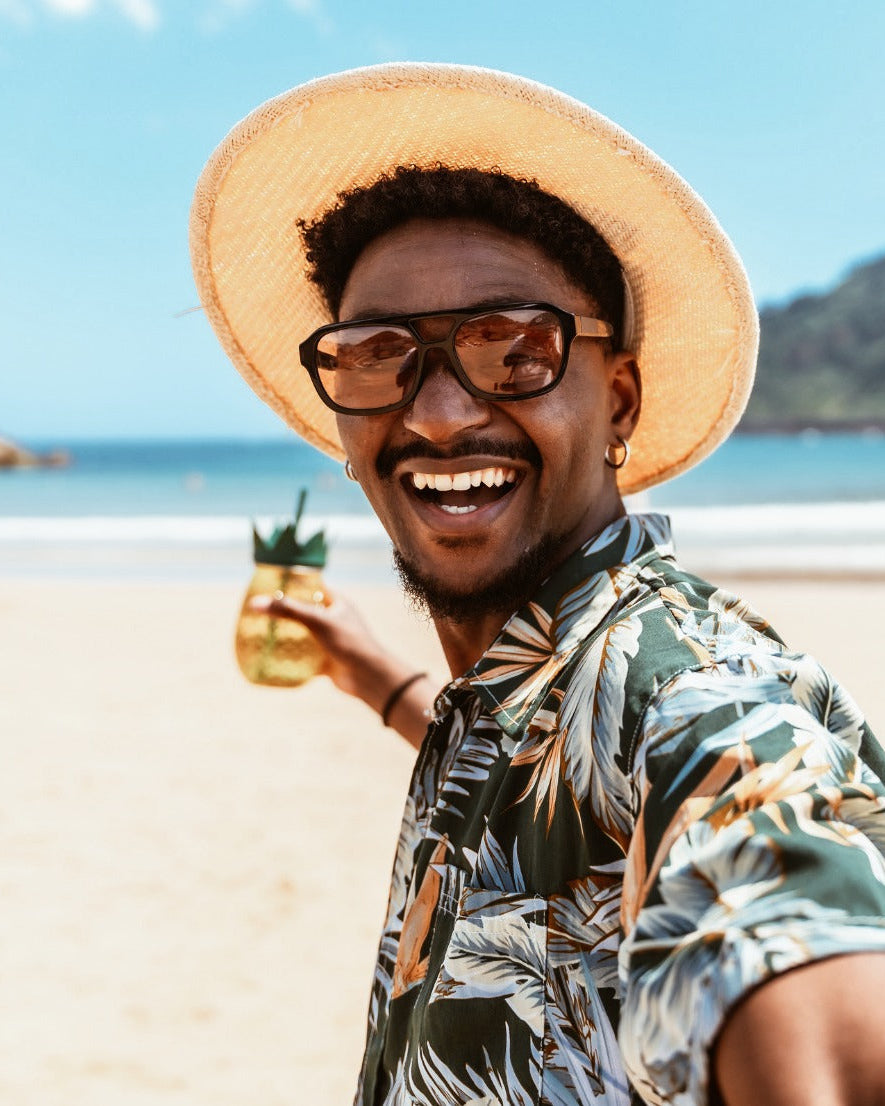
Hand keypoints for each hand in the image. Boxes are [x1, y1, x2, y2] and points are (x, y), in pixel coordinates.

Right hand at [248, 588, 434, 747]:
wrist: (369, 677)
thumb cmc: (349, 642)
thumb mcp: (317, 621)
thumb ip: (288, 610)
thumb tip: (255, 603)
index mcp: (337, 603)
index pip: (312, 587)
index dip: (293, 586)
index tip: (270, 586)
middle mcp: (334, 620)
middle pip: (304, 613)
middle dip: (285, 614)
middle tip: (260, 613)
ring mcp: (331, 641)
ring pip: (304, 636)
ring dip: (286, 637)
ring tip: (261, 634)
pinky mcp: (327, 661)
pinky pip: (305, 658)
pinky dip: (291, 659)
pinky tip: (272, 659)